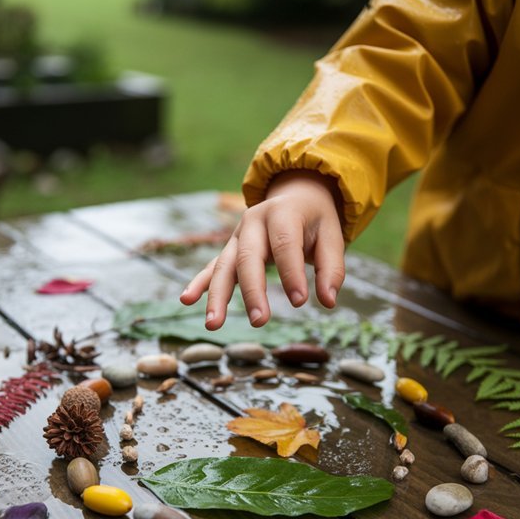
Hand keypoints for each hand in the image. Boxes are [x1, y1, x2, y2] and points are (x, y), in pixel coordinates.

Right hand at [180, 170, 345, 328]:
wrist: (295, 194)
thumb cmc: (315, 220)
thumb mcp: (332, 235)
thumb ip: (331, 268)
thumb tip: (328, 301)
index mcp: (282, 212)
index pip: (285, 244)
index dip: (291, 273)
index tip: (300, 302)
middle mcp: (254, 221)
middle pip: (249, 258)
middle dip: (252, 291)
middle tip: (259, 321)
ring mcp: (238, 236)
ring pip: (225, 266)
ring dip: (217, 296)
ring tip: (213, 324)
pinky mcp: (231, 249)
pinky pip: (213, 267)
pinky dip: (200, 283)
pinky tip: (186, 300)